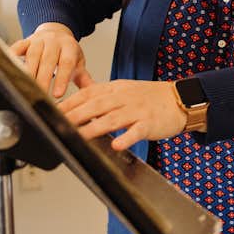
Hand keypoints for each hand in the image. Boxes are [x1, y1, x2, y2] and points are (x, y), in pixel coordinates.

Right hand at [10, 22, 93, 96]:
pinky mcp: (25, 41)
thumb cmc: (67, 53)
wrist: (56, 32)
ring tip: (25, 88)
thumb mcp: (78, 63)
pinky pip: (17, 47)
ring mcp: (38, 41)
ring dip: (28, 72)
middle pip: (48, 61)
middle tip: (40, 95)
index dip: (62, 79)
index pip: (66, 63)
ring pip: (32, 56)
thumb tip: (95, 93)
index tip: (57, 94)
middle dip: (43, 79)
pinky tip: (8, 69)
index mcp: (69, 47)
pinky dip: (11, 57)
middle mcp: (54, 42)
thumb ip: (85, 78)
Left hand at [58, 79, 186, 150]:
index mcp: (116, 88)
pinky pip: (137, 131)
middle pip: (97, 105)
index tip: (52, 111)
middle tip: (58, 124)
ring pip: (113, 118)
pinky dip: (127, 138)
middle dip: (76, 115)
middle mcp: (125, 97)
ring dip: (94, 128)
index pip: (88, 93)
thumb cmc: (150, 97)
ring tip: (78, 137)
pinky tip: (117, 145)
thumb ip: (102, 96)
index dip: (70, 102)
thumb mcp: (125, 90)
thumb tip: (76, 104)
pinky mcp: (150, 123)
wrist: (180, 99)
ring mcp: (138, 110)